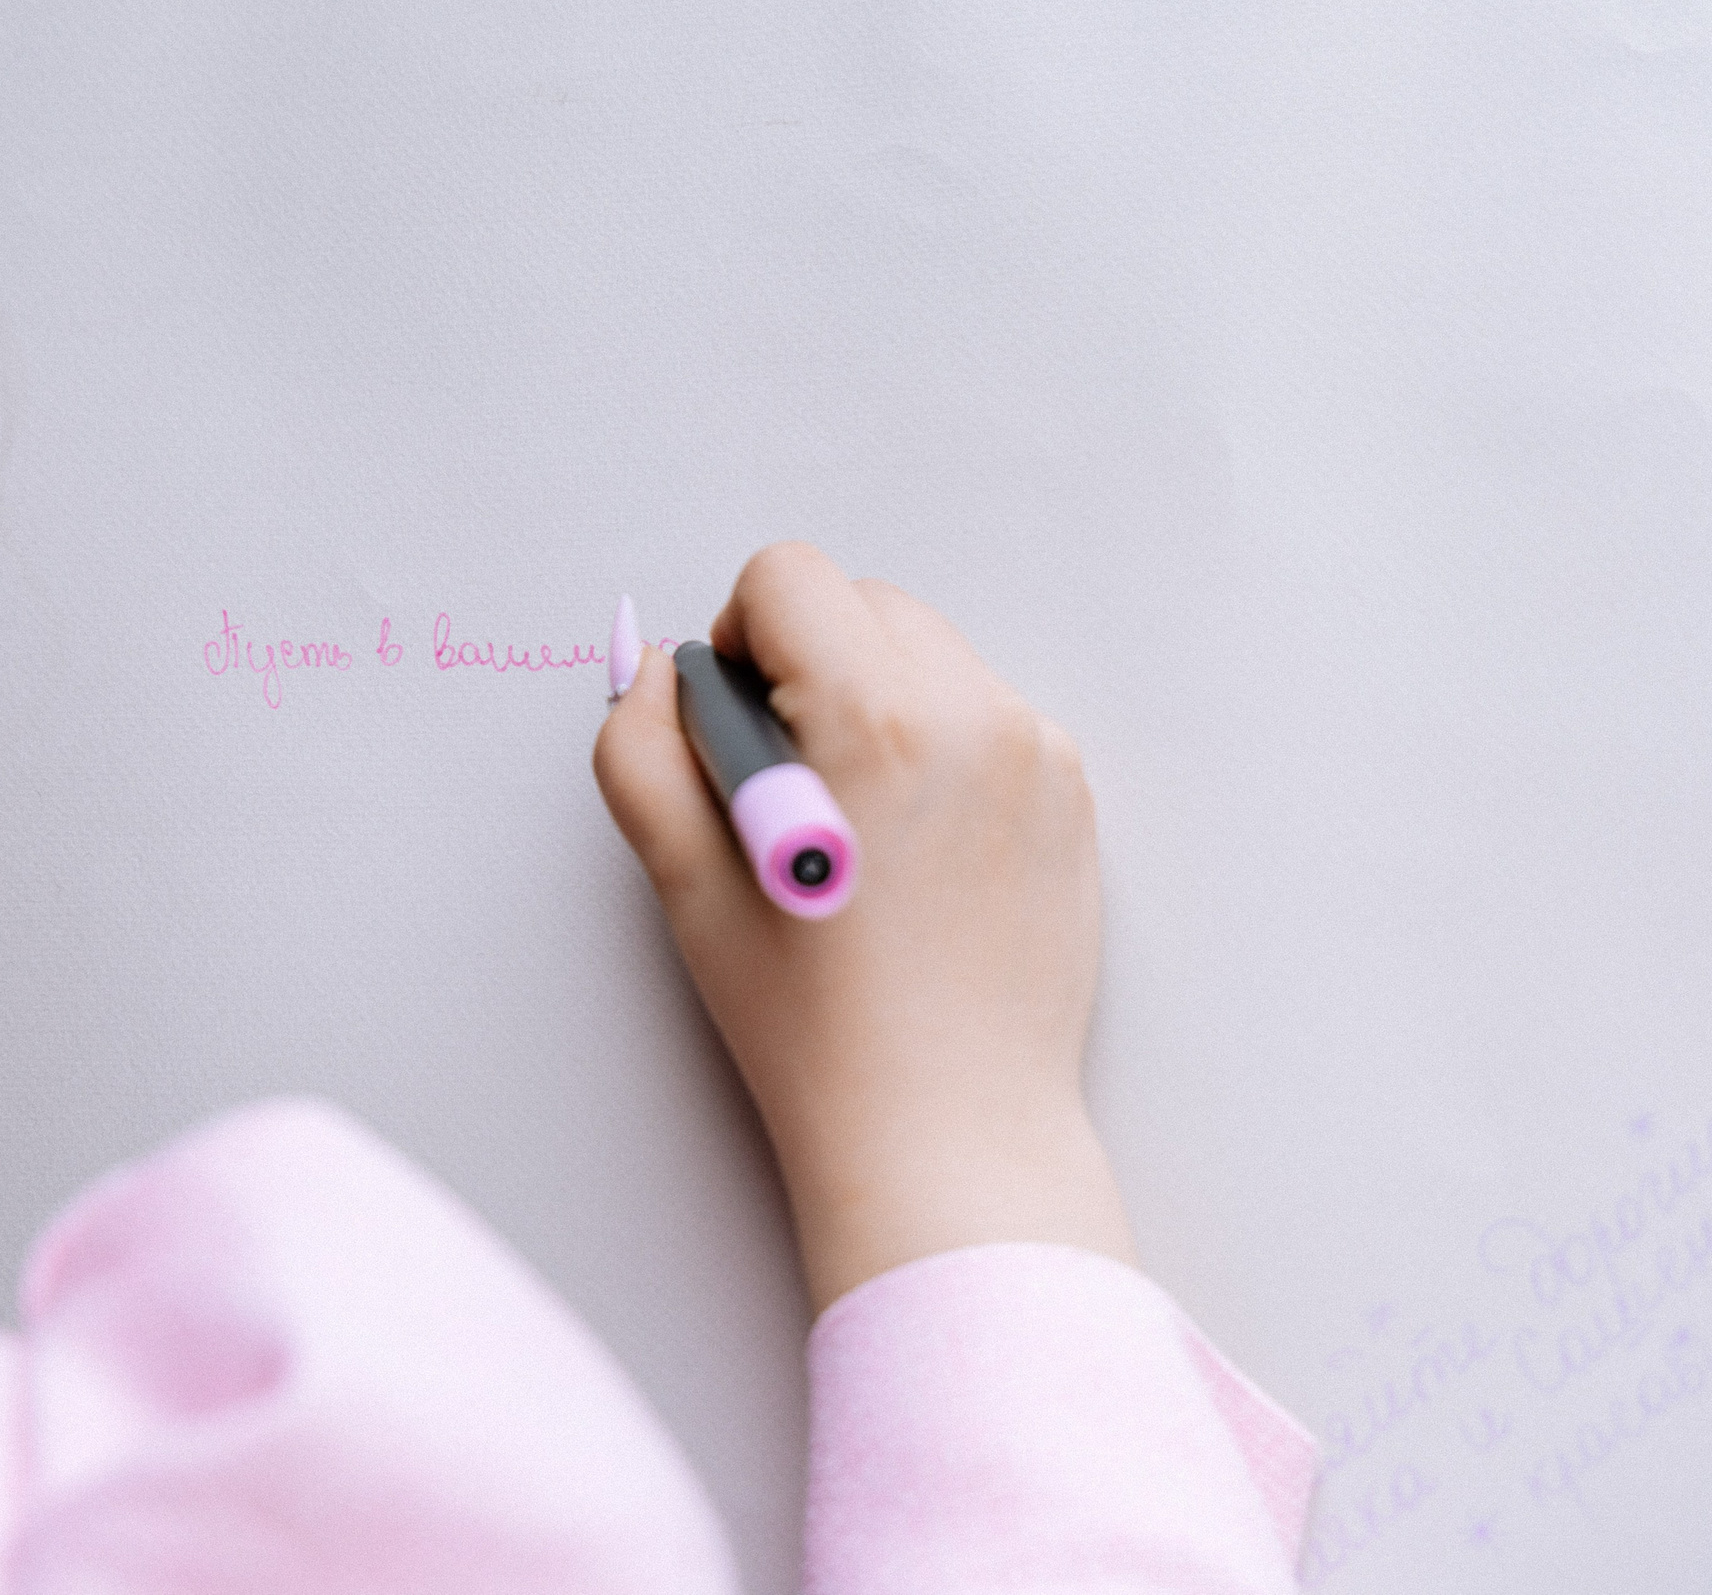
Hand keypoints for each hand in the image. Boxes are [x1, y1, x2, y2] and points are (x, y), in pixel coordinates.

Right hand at [593, 543, 1133, 1312]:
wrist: (950, 1134)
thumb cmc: (816, 1031)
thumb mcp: (687, 886)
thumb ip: (641, 750)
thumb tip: (658, 666)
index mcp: (875, 720)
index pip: (789, 577)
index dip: (737, 639)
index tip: (735, 726)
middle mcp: (974, 715)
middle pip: (863, 603)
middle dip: (809, 663)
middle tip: (785, 787)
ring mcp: (1037, 754)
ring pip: (929, 654)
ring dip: (875, 701)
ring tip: (850, 827)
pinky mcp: (1070, 796)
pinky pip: (985, 715)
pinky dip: (937, 748)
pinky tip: (909, 853)